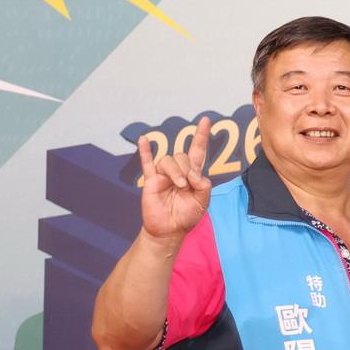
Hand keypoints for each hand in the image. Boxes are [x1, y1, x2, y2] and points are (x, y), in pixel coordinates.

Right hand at [137, 118, 211, 241]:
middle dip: (186, 168)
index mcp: (192, 174)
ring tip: (178, 186)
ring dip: (175, 171)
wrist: (169, 230)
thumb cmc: (187, 216)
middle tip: (187, 185)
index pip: (197, 151)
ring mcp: (163, 175)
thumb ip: (203, 185)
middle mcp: (178, 171)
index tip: (206, 120)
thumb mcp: (203, 202)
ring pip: (168, 160)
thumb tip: (193, 173)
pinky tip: (143, 139)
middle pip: (182, 156)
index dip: (201, 136)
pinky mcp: (150, 181)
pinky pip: (146, 163)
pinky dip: (145, 151)